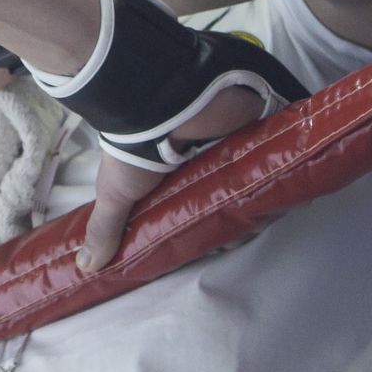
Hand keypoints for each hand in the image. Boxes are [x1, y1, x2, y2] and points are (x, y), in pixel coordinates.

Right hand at [75, 84, 267, 271]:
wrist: (160, 105)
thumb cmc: (137, 152)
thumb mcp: (116, 194)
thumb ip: (105, 228)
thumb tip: (85, 267)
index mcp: (179, 181)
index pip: (204, 212)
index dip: (213, 232)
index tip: (218, 244)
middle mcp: (207, 165)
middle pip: (234, 200)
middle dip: (242, 219)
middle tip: (242, 230)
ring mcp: (231, 147)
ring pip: (259, 182)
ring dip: (266, 198)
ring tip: (266, 211)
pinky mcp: (250, 130)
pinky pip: (277, 154)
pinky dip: (282, 168)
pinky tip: (285, 187)